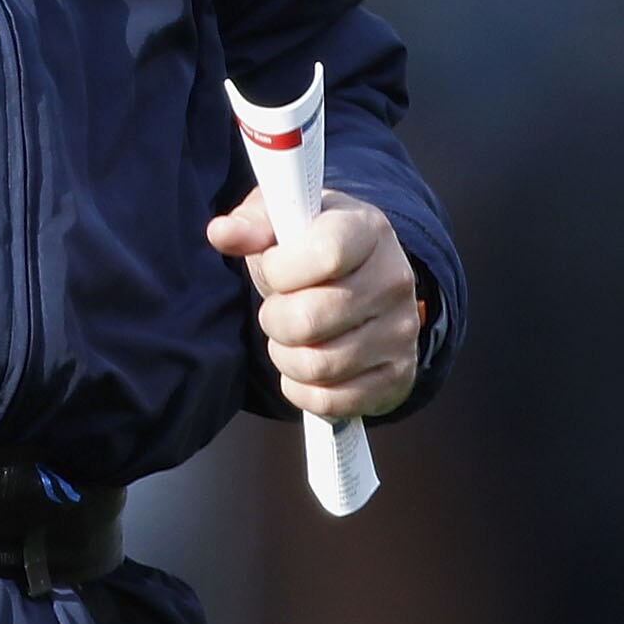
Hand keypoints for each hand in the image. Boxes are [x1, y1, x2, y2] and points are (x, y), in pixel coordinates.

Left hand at [206, 186, 420, 419]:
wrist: (360, 284)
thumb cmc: (309, 250)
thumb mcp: (281, 222)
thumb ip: (250, 224)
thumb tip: (221, 233)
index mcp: (368, 230)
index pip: (325, 254)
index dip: (281, 268)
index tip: (274, 267)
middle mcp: (394, 280)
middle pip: (310, 318)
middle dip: (274, 318)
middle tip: (277, 309)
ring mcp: (401, 332)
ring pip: (317, 365)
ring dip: (285, 355)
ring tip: (290, 336)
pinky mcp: (397, 377)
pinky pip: (331, 401)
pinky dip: (301, 390)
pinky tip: (303, 366)